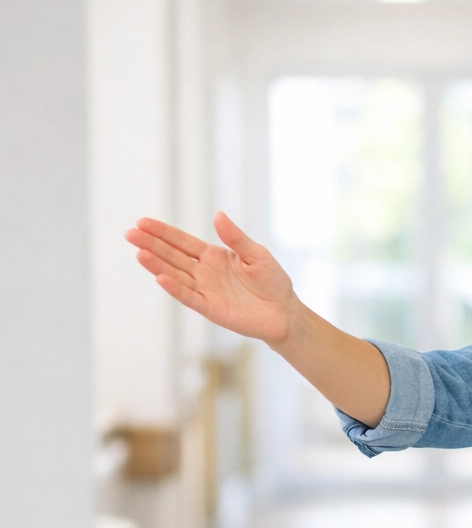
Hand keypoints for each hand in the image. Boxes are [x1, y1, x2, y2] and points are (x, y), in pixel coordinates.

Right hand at [127, 212, 300, 344]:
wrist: (285, 312)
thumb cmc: (272, 281)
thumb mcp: (257, 254)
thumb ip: (236, 238)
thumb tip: (218, 215)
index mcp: (213, 256)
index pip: (181, 242)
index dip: (162, 232)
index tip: (141, 222)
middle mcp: (204, 272)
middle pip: (172, 256)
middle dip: (151, 245)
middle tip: (130, 234)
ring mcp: (205, 290)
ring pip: (175, 275)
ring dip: (157, 265)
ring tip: (139, 253)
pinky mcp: (211, 308)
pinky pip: (190, 297)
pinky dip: (176, 288)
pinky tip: (161, 278)